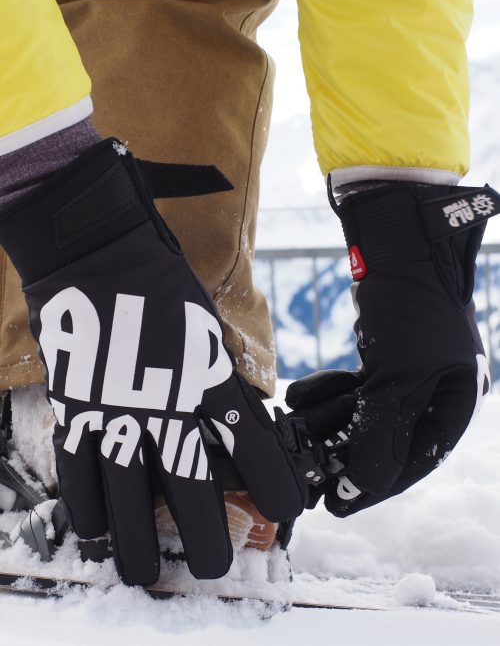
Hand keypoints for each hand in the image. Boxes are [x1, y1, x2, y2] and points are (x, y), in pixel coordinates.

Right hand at [0, 139, 306, 583]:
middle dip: (204, 538)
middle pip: (192, 490)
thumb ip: (215, 375)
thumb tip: (230, 418)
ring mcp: (118, 411)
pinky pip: (80, 475)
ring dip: (138, 545)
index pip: (253, 446)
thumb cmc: (159, 283)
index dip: (275, 485)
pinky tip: (97, 531)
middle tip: (210, 566)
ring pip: (130, 499)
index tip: (289, 510)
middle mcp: (167, 405)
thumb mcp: (205, 326)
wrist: (97, 252)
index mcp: (207, 378)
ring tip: (144, 574)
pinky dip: (89, 511)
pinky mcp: (75, 408)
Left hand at [286, 182, 498, 515]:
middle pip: (383, 438)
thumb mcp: (399, 374)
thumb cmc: (411, 305)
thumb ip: (382, 431)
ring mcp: (407, 374)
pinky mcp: (383, 357)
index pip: (413, 461)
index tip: (334, 504)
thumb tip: (363, 485)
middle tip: (302, 468)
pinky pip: (353, 389)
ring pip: (363, 413)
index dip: (373, 486)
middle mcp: (434, 393)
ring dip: (326, 420)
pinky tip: (298, 395)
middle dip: (340, 449)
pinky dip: (328, 392)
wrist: (399, 241)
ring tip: (291, 424)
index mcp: (454, 403)